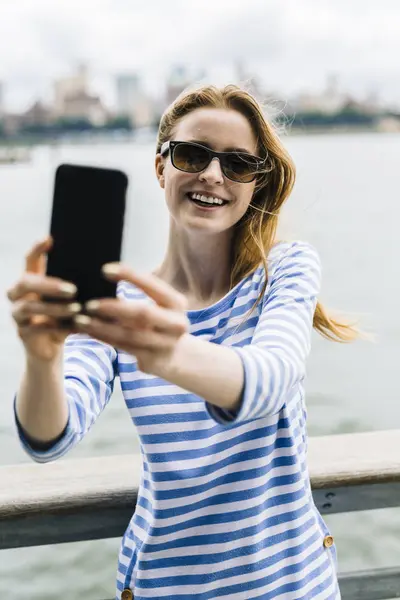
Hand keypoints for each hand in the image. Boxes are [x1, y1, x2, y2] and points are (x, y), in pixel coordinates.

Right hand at [7, 237, 79, 361]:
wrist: (51, 346)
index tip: (50, 239)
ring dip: (55, 307)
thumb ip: (77, 285)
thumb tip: (107, 269)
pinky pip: (35, 328)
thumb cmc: (64, 316)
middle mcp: (18, 294)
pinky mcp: (22, 333)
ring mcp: (17, 313)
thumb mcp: (71, 299)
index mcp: (30, 279)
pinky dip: (55, 327)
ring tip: (76, 308)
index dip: (37, 248)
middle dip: (49, 284)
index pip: (30, 259)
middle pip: (25, 281)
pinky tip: (73, 326)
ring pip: (29, 306)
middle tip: (73, 289)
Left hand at [73, 263, 188, 375]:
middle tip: (88, 304)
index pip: (153, 285)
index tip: (105, 270)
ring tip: (80, 320)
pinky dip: (103, 338)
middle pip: (143, 314)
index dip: (130, 276)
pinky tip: (88, 330)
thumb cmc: (160, 321)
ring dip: (102, 327)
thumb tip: (106, 273)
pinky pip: (123, 347)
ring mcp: (164, 345)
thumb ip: (142, 292)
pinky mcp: (151, 360)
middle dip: (113, 308)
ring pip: (129, 335)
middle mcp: (175, 324)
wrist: (176, 355)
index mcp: (176, 303)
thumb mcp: (161, 305)